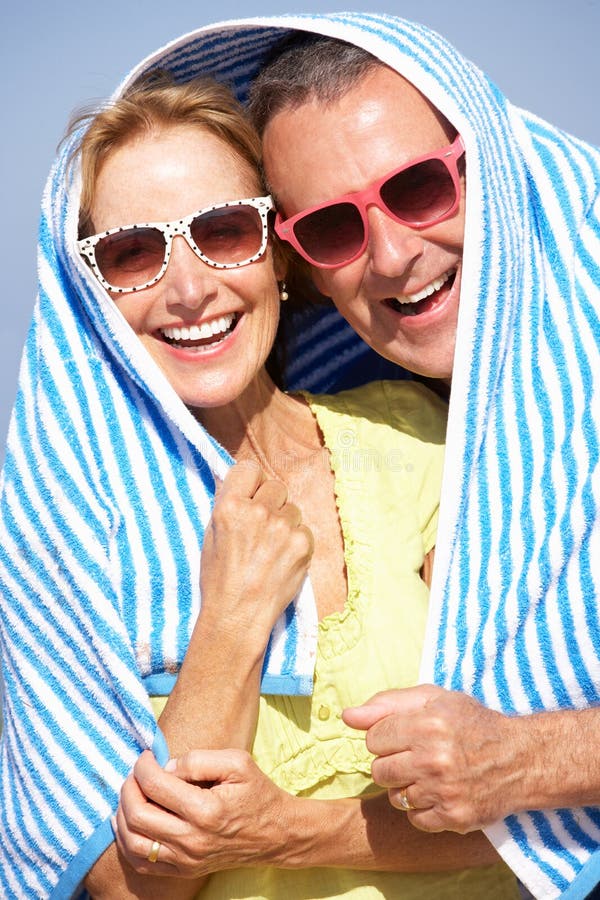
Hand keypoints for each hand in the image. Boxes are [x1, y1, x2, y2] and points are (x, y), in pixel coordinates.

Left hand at [114, 749, 290, 876]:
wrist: (275, 834)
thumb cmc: (257, 792)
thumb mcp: (237, 762)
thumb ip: (199, 759)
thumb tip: (167, 767)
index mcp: (205, 810)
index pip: (155, 785)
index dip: (143, 766)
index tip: (147, 756)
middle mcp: (192, 840)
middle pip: (137, 815)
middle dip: (128, 787)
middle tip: (136, 773)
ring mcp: (186, 860)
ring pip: (133, 843)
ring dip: (122, 815)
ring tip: (131, 794)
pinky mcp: (184, 870)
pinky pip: (142, 864)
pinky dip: (127, 842)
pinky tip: (130, 823)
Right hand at [201, 461, 313, 638]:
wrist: (238, 615)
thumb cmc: (219, 579)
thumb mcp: (212, 534)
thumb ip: (230, 506)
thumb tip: (245, 486)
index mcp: (229, 506)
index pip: (249, 468)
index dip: (252, 482)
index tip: (252, 494)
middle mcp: (257, 511)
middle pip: (275, 486)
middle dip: (271, 503)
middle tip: (262, 528)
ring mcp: (282, 526)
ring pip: (293, 509)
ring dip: (285, 523)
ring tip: (271, 549)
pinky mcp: (303, 543)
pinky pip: (305, 529)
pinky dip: (298, 542)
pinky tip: (283, 560)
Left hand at [343, 685, 521, 833]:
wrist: (520, 759)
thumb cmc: (472, 724)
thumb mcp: (433, 699)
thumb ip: (387, 704)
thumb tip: (347, 716)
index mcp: (427, 723)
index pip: (373, 738)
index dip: (386, 736)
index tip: (406, 735)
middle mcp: (434, 758)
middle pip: (379, 770)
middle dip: (393, 762)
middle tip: (417, 755)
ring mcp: (444, 791)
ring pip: (395, 796)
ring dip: (407, 786)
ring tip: (430, 773)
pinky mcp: (453, 817)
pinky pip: (414, 818)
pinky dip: (422, 808)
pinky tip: (439, 792)